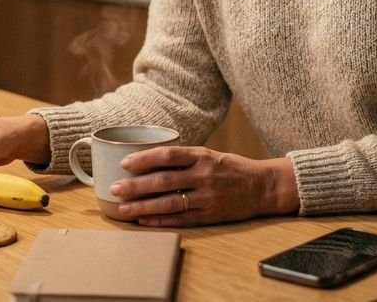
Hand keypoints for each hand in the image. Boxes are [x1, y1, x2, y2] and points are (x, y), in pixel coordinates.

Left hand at [107, 147, 298, 225]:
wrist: (262, 187)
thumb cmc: (231, 168)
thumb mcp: (210, 154)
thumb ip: (184, 158)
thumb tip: (149, 159)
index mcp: (203, 156)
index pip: (168, 155)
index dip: (144, 159)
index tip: (124, 163)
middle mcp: (204, 176)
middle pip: (163, 181)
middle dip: (136, 185)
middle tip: (114, 188)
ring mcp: (207, 198)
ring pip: (169, 203)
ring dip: (143, 207)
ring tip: (123, 209)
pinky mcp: (210, 216)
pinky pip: (180, 220)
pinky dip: (159, 221)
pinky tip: (143, 221)